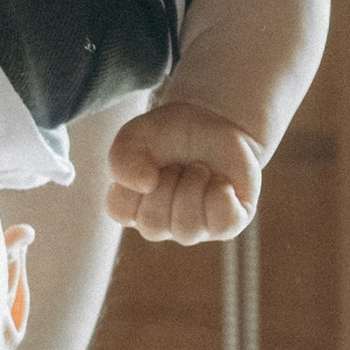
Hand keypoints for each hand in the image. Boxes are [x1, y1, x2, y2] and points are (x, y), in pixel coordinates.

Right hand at [104, 100, 263, 242]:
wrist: (214, 120)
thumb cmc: (169, 135)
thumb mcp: (136, 136)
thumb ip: (124, 159)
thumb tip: (145, 185)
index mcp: (135, 208)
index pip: (122, 211)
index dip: (136, 180)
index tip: (150, 160)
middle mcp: (162, 224)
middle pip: (153, 223)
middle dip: (168, 181)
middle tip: (178, 163)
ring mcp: (196, 227)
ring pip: (187, 229)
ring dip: (193, 186)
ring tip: (200, 168)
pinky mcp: (228, 223)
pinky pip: (223, 225)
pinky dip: (221, 197)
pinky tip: (220, 181)